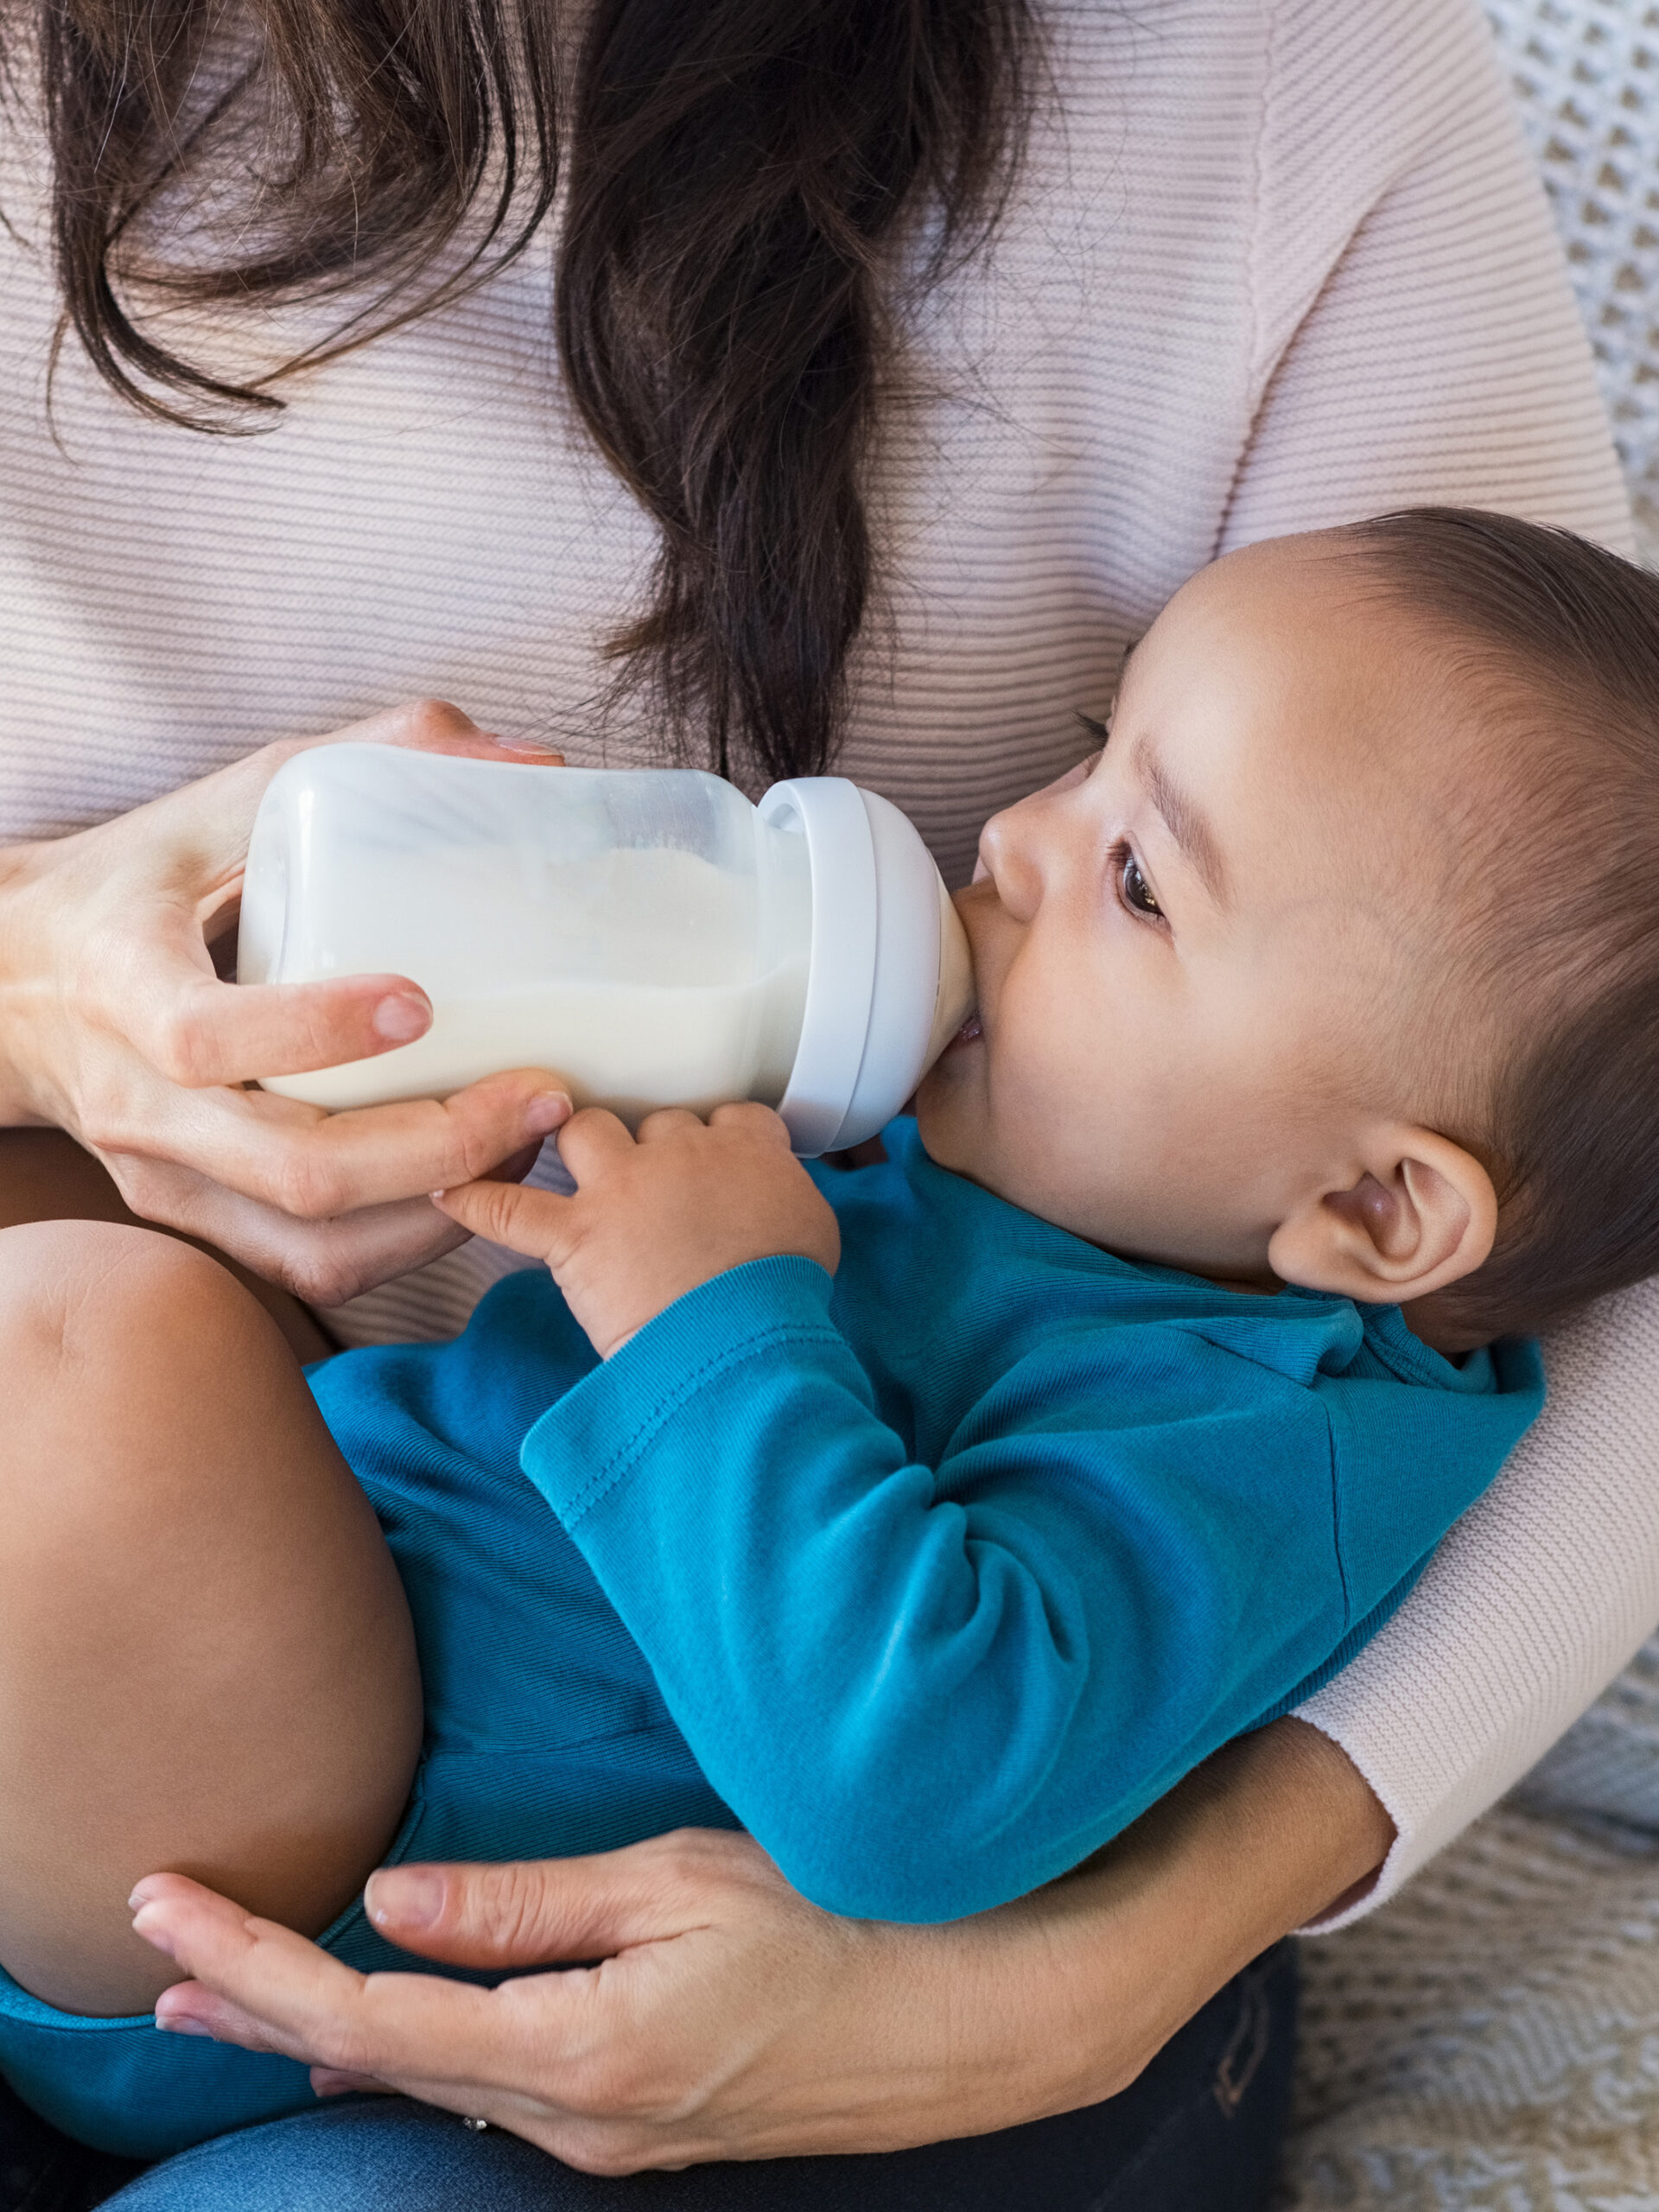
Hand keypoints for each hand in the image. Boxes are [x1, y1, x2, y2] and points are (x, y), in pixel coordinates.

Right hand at [0, 700, 573, 1304]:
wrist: (15, 984)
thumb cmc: (138, 884)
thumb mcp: (225, 802)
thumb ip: (367, 760)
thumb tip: (529, 759)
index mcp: (122, 984)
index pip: (204, 1037)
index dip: (315, 1031)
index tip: (422, 1005)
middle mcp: (138, 1101)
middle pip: (294, 1169)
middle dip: (439, 1146)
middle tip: (543, 1096)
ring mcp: (165, 1177)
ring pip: (314, 1242)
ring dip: (443, 1210)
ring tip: (527, 1143)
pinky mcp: (197, 1220)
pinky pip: (311, 1266)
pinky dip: (407, 1242)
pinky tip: (473, 1185)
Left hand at [127, 1722, 1392, 2174]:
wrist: (983, 2016)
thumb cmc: (845, 1918)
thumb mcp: (681, 1881)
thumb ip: (527, 1905)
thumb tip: (394, 1900)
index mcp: (578, 2050)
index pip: (368, 2014)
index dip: (253, 1967)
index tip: (166, 1917)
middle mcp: (577, 2118)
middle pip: (379, 2064)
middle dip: (260, 2011)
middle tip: (160, 1968)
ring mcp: (613, 2137)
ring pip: (436, 2083)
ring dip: (333, 2031)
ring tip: (243, 1994)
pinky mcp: (645, 2125)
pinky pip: (499, 2089)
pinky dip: (420, 2048)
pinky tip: (394, 2021)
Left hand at [433, 1103, 840, 1356]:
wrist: (745, 1340)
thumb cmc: (786, 1297)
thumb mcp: (815, 1232)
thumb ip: (787, 1198)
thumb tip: (774, 1206)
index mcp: (746, 1148)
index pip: (729, 1115)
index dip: (716, 1137)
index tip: (714, 1160)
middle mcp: (681, 1151)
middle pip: (656, 1121)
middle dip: (651, 1148)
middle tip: (653, 1186)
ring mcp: (623, 1188)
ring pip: (585, 1130)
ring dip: (578, 1144)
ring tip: (574, 1164)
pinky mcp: (577, 1235)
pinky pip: (508, 1208)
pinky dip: (475, 1201)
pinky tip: (449, 1194)